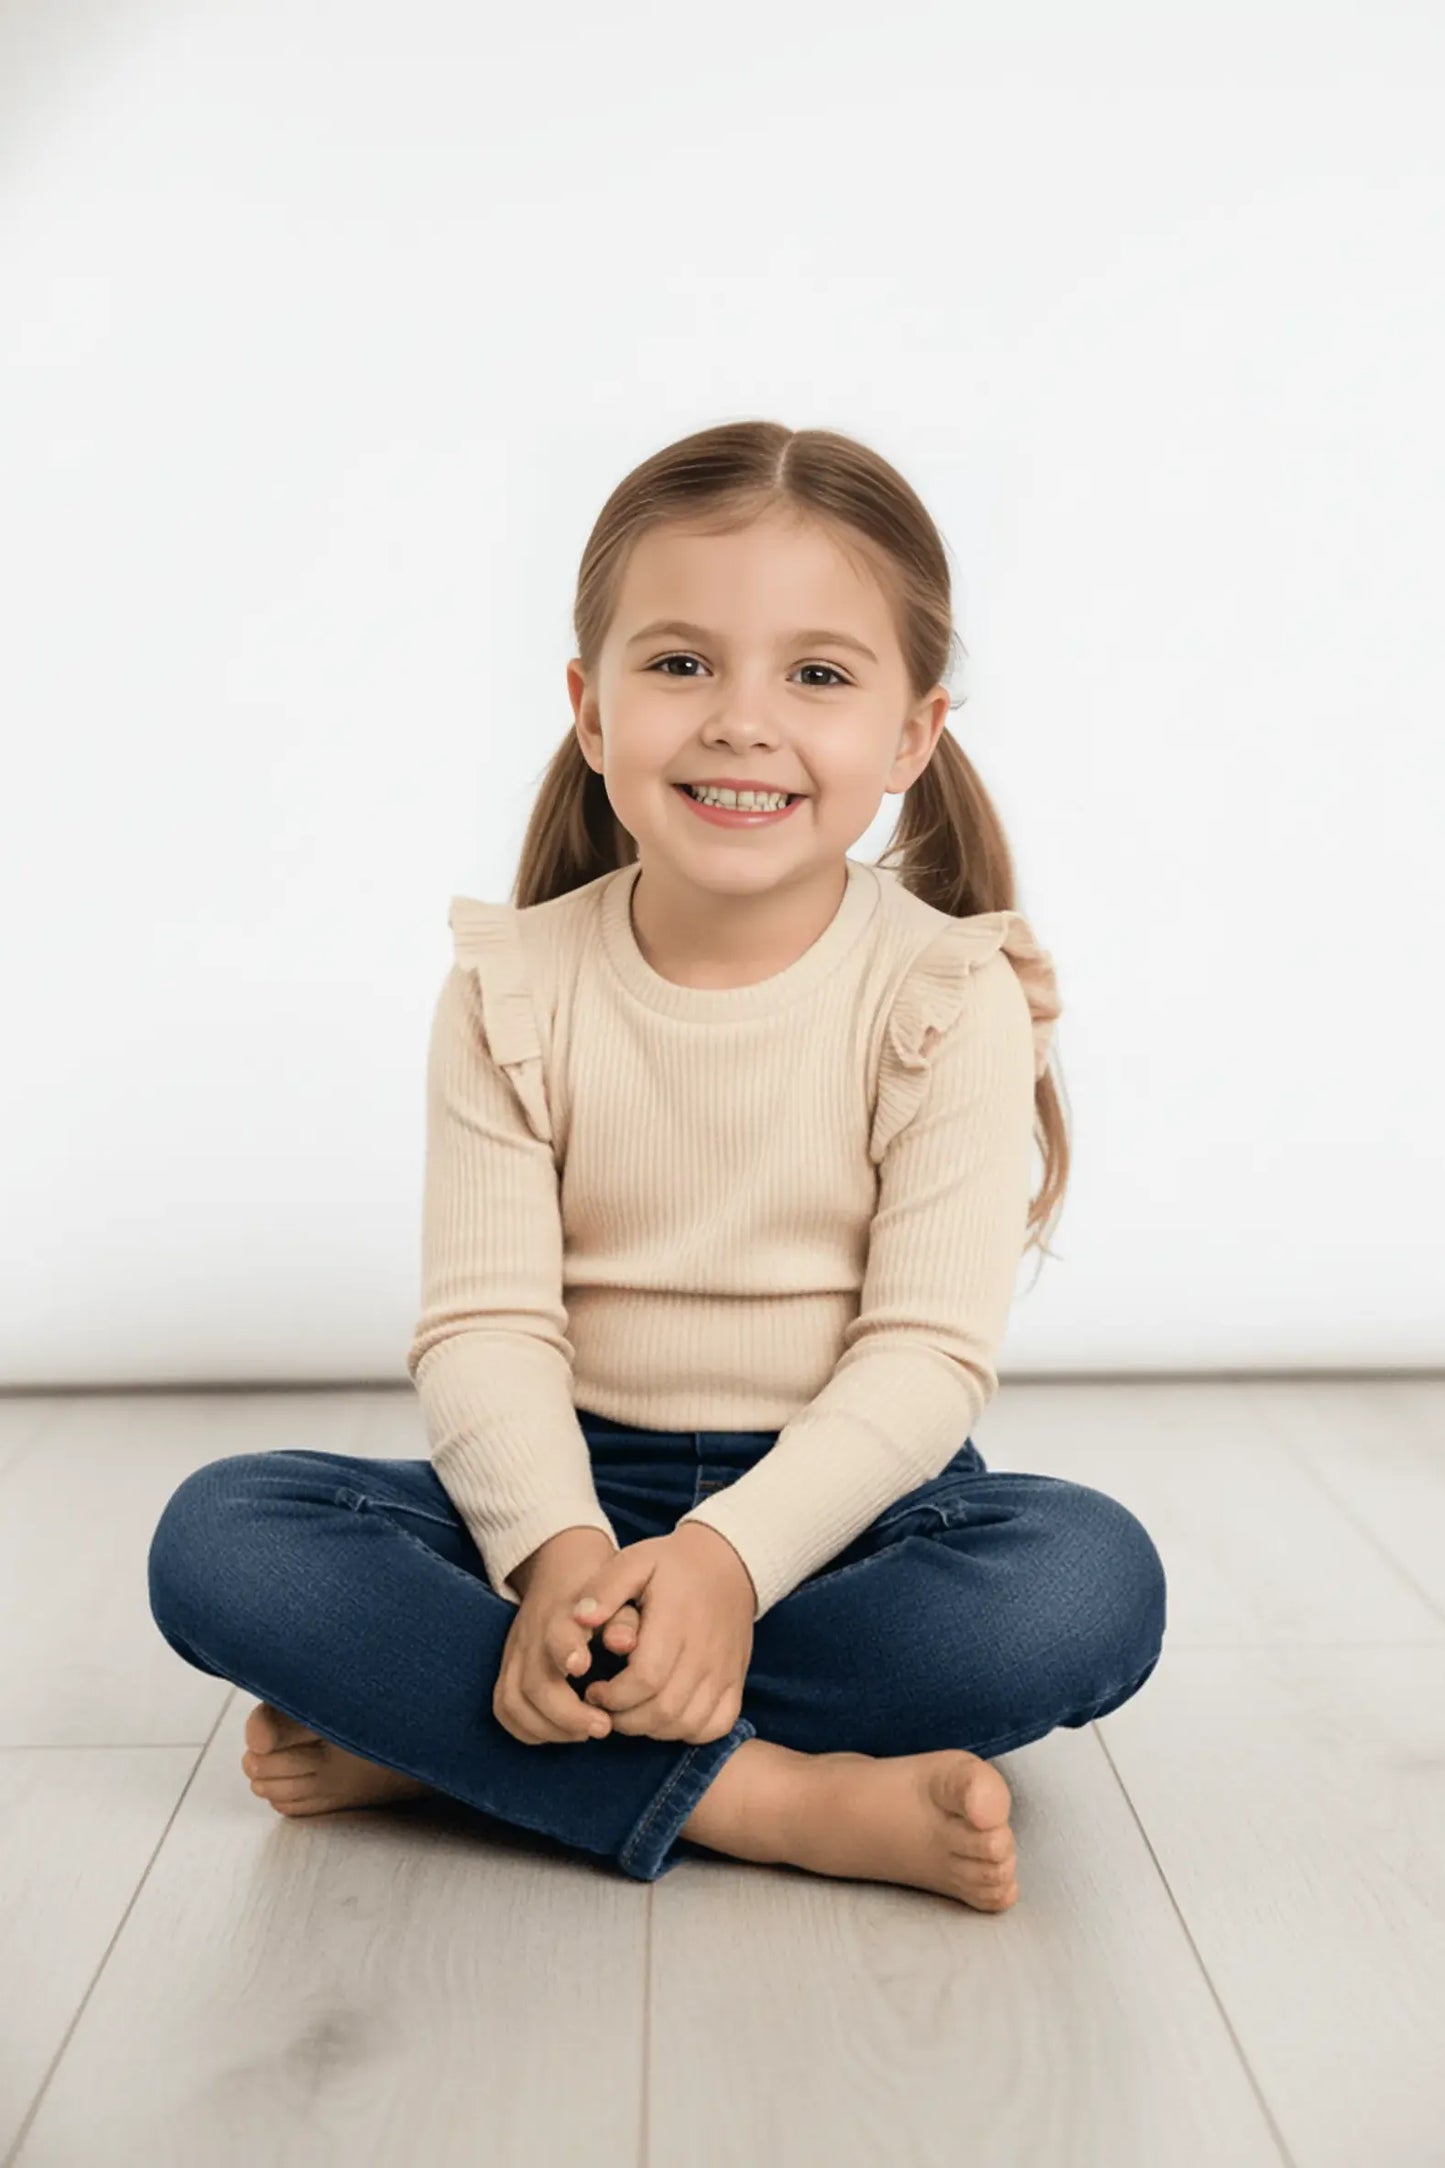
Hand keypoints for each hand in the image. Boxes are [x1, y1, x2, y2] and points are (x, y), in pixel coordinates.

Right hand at [493, 1528, 642, 1746]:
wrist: (561, 1561)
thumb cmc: (601, 1583)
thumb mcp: (622, 1590)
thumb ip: (625, 1620)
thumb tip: (624, 1646)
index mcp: (563, 1611)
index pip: (556, 1635)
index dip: (567, 1654)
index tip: (586, 1672)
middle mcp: (533, 1633)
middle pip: (534, 1684)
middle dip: (568, 1715)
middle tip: (604, 1726)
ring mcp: (515, 1650)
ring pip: (513, 1700)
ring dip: (548, 1728)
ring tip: (584, 1733)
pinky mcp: (507, 1665)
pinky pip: (503, 1706)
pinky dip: (526, 1728)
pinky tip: (558, 1732)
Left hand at [570, 1524, 755, 1743]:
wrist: (727, 1563)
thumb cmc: (671, 1564)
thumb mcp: (634, 1561)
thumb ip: (604, 1589)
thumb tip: (580, 1620)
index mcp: (676, 1622)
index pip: (645, 1679)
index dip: (613, 1696)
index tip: (593, 1690)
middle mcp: (704, 1651)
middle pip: (664, 1709)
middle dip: (624, 1718)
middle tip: (605, 1706)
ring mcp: (724, 1670)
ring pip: (687, 1723)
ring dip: (651, 1728)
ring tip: (629, 1711)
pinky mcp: (735, 1681)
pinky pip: (715, 1725)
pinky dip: (687, 1732)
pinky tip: (664, 1716)